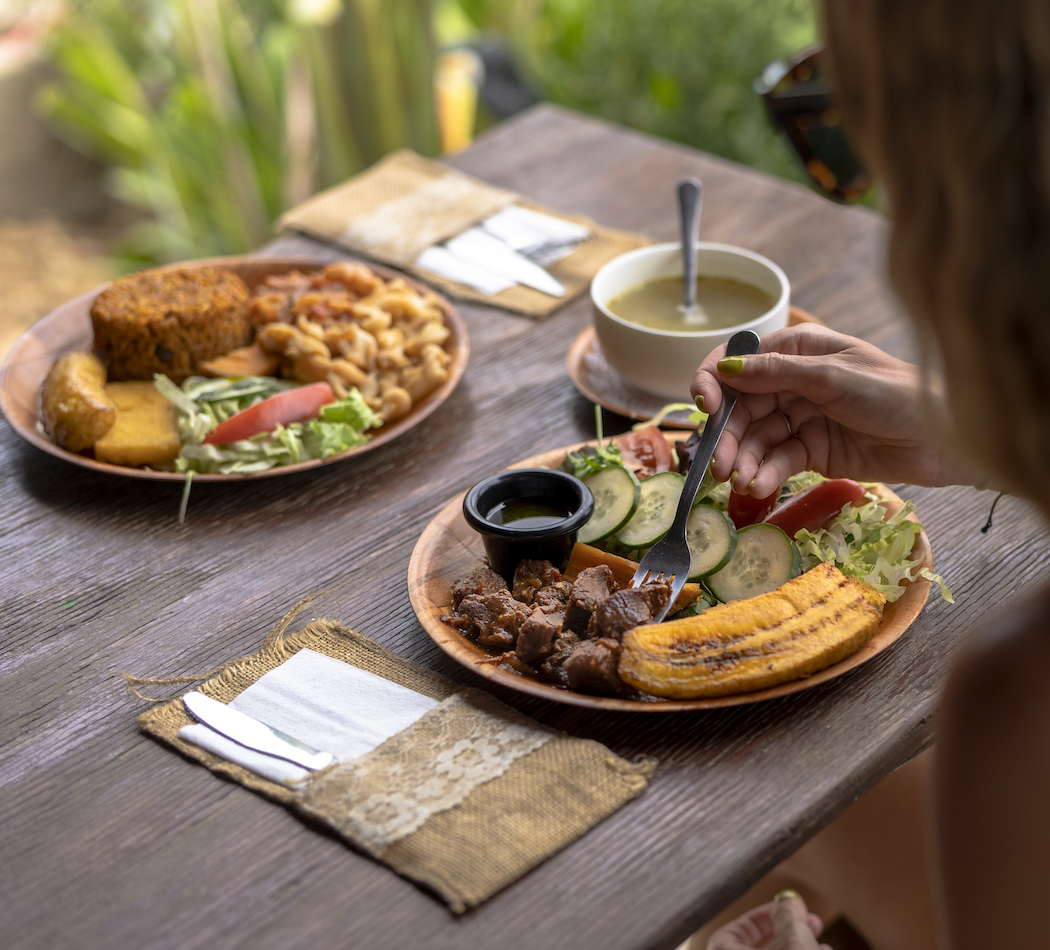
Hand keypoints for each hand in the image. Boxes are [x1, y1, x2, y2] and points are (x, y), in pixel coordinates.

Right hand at [690, 323, 975, 497]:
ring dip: (742, 461)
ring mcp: (799, 419)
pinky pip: (776, 461)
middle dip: (727, 436)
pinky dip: (764, 474)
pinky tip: (758, 487)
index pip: (737, 361)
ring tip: (739, 482)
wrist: (943, 437)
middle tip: (719, 464)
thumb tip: (724, 369)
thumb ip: (776, 373)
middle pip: (739, 408)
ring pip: (754, 439)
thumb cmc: (895, 392)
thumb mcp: (832, 376)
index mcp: (795, 350)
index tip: (703, 405)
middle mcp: (790, 383)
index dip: (712, 381)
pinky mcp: (810, 452)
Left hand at [706, 893, 829, 949]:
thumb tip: (788, 899)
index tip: (784, 909)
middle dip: (788, 932)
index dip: (761, 916)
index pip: (732, 931)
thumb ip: (788, 915)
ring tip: (823, 945)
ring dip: (799, 949)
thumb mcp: (793, 941)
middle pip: (758, 948)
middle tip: (812, 922)